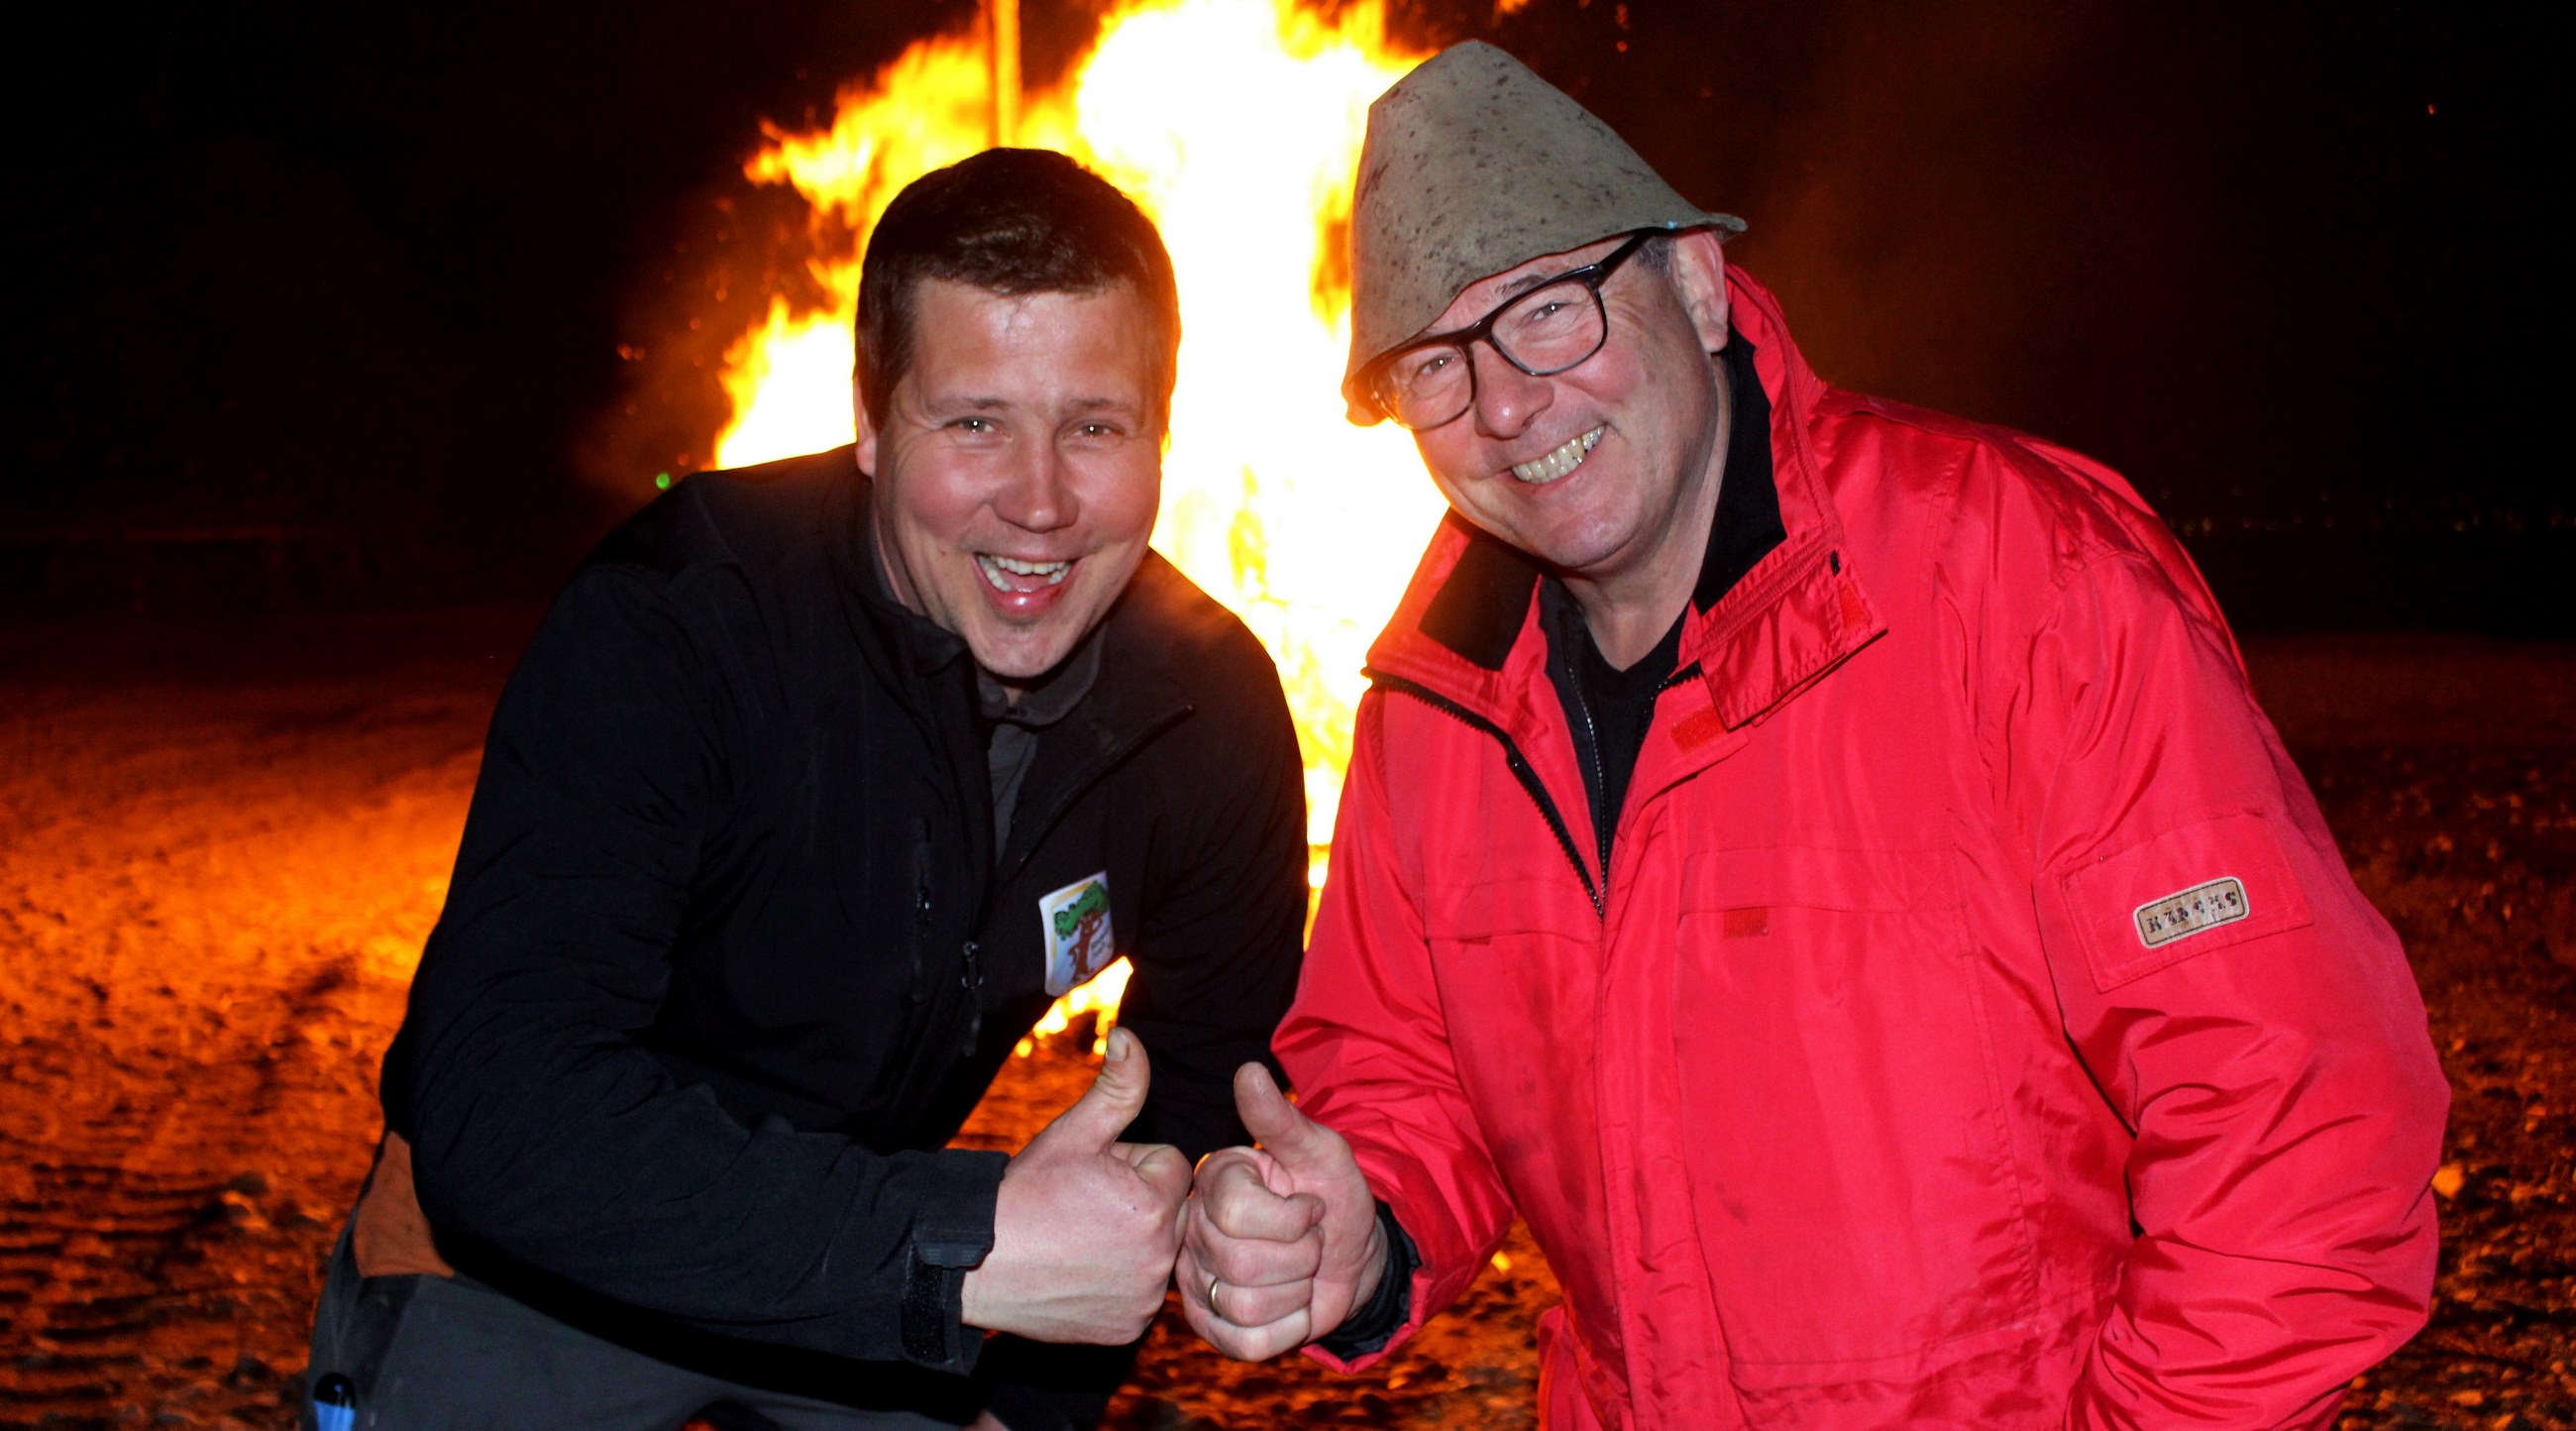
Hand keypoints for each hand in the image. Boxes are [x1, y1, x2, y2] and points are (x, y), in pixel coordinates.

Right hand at [960, 1028, 1189, 1343]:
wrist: (975, 1263)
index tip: (1090, 1179)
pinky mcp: (1128, 1328)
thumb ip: (1118, 1086)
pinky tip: (1083, 1273)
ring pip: (1158, 1249)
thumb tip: (1132, 1036)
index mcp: (1155, 1204)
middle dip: (1138, 1201)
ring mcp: (1145, 1298)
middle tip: (1084, 1209)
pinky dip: (1119, 1282)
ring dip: (1132, 1240)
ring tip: (1081, 1239)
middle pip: (1170, 1208)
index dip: (1128, 1162)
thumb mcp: (1073, 1133)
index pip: (1169, 1164)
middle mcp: (1161, 1257)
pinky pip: (1141, 1292)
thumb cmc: (1024, 1194)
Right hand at [1178, 1062, 1384, 1359]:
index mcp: (1214, 1181)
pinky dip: (1287, 1329)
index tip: (1310, 1207)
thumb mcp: (1320, 1152)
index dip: (1292, 1219)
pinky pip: (1248, 1343)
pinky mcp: (1212, 1327)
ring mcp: (1197, 1282)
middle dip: (1301, 1257)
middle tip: (1310, 1243)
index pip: (1237, 1212)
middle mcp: (1194, 1230)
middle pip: (1241, 1264)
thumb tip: (1249, 1071)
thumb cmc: (1334, 1194)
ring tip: (1300, 1272)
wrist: (1353, 1254)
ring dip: (1296, 1293)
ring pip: (1245, 1307)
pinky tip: (1292, 1305)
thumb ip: (1281, 1119)